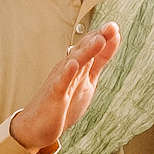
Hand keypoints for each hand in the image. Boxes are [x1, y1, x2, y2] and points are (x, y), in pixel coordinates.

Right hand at [9, 25, 120, 153]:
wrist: (37, 126)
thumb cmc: (63, 103)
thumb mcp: (88, 79)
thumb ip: (99, 60)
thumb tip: (112, 40)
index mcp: (77, 64)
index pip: (91, 46)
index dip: (104, 36)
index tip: (115, 27)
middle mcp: (67, 68)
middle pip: (84, 49)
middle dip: (98, 38)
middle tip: (112, 26)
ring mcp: (60, 80)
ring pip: (74, 62)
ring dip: (87, 51)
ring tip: (98, 40)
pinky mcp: (54, 95)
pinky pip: (60, 83)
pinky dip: (66, 73)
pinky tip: (72, 65)